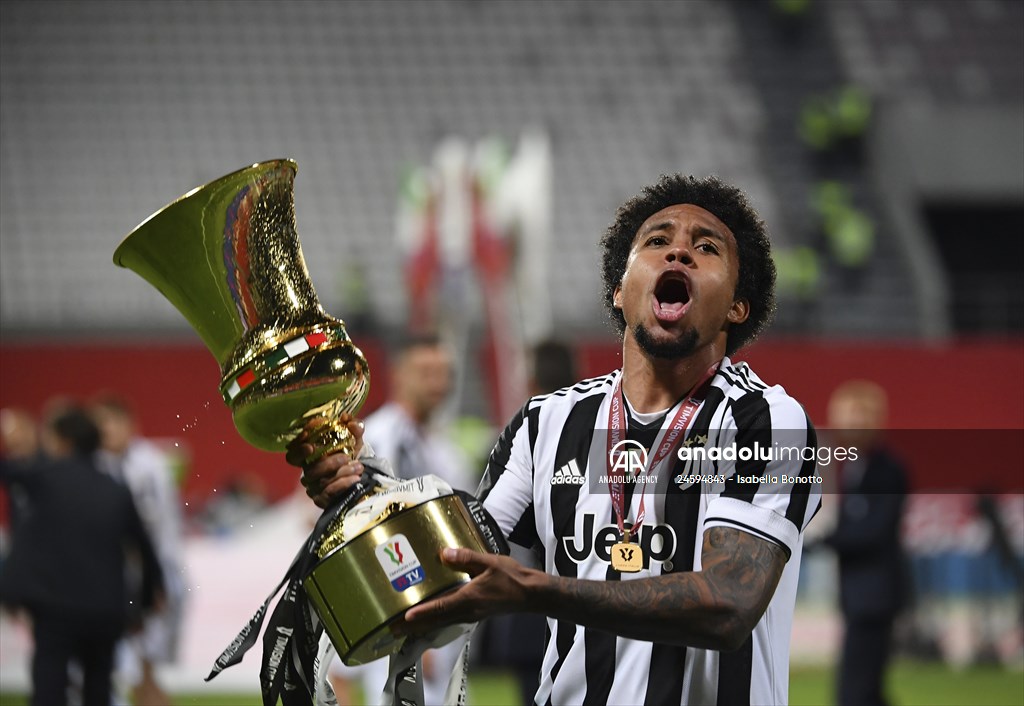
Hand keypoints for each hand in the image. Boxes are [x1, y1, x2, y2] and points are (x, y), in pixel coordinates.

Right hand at [286, 415, 364, 507]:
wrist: (364, 475)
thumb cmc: (352, 454)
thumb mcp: (355, 439)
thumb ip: (353, 427)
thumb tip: (346, 419)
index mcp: (310, 456)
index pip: (293, 455)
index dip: (297, 450)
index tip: (310, 444)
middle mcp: (309, 472)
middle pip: (310, 470)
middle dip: (329, 463)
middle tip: (346, 457)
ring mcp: (314, 487)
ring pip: (322, 481)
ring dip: (341, 473)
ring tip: (358, 466)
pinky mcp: (322, 499)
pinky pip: (329, 493)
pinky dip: (343, 484)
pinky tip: (355, 478)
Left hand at [399, 548, 539, 635]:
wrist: (530, 595)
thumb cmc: (512, 579)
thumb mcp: (490, 562)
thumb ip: (467, 557)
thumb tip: (445, 553)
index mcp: (469, 599)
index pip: (440, 607)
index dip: (421, 612)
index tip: (404, 617)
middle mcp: (466, 611)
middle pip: (434, 621)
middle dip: (412, 626)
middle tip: (391, 628)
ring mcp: (469, 615)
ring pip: (439, 623)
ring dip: (421, 625)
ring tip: (403, 626)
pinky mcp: (473, 614)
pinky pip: (448, 620)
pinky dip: (434, 621)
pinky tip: (428, 618)